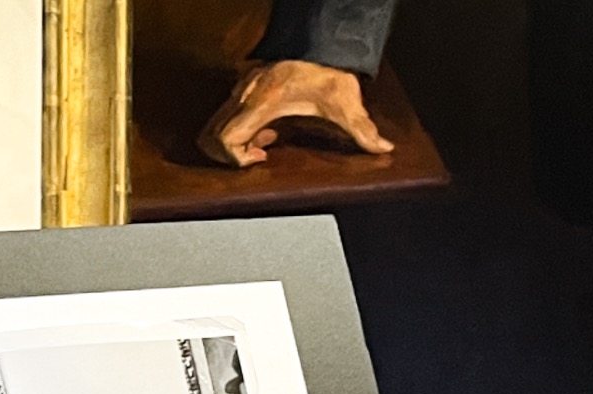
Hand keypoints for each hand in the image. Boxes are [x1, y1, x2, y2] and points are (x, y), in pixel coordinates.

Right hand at [198, 60, 393, 167]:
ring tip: (264, 143)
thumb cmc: (328, 67)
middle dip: (229, 154)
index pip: (224, 138)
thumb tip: (382, 148)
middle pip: (210, 136)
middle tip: (258, 155)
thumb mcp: (345, 102)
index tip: (261, 158)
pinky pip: (226, 114)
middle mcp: (244, 96)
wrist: (320, 37)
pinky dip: (238, 128)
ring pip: (214, 126)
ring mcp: (241, 90)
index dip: (236, 157)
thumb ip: (363, 128)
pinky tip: (267, 128)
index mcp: (263, 103)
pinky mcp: (244, 86)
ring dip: (233, 142)